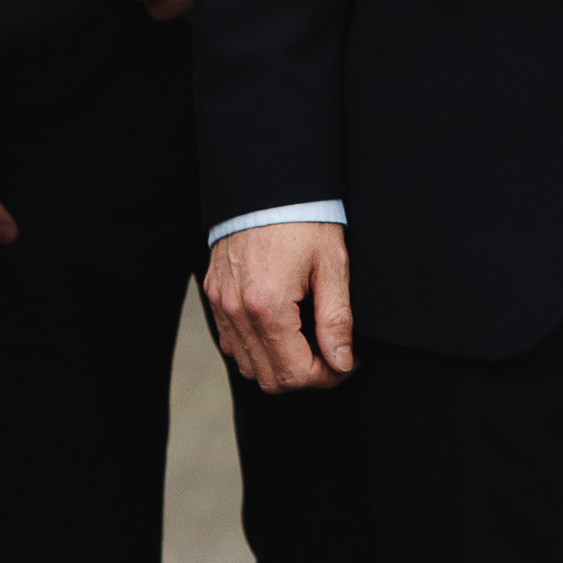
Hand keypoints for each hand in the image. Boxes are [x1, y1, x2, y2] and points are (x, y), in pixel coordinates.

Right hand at [207, 221, 354, 392]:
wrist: (268, 183)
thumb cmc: (304, 219)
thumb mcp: (331, 266)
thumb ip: (336, 320)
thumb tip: (342, 362)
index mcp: (267, 306)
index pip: (294, 374)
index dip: (327, 377)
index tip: (347, 361)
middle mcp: (237, 311)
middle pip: (269, 379)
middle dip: (305, 376)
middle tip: (331, 353)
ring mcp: (221, 304)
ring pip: (247, 366)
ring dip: (280, 365)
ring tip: (308, 340)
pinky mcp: (214, 295)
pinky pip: (232, 343)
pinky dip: (257, 349)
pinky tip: (282, 329)